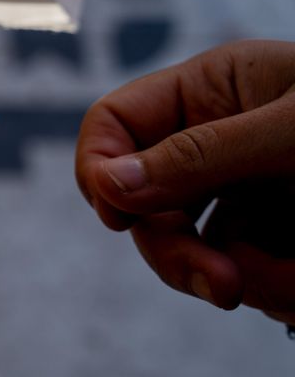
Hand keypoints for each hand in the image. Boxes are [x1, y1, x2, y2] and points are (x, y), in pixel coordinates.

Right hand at [76, 41, 294, 323]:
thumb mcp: (289, 131)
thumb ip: (200, 155)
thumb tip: (109, 186)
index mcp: (209, 89)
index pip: (114, 124)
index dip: (101, 170)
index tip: (120, 216)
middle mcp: (216, 138)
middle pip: (142, 201)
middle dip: (175, 248)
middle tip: (223, 286)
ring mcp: (243, 188)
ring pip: (188, 247)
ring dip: (232, 274)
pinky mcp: (273, 234)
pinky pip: (240, 271)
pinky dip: (272, 286)